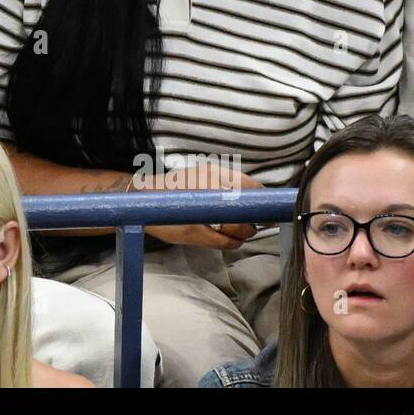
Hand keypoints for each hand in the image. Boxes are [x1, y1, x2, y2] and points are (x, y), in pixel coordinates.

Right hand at [136, 164, 265, 249]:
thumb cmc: (175, 187)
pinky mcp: (194, 231)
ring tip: (242, 231)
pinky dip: (233, 242)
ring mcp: (201, 212)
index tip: (270, 208)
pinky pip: (225, 241)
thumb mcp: (201, 175)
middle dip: (255, 219)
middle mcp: (208, 189)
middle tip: (257, 222)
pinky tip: (230, 238)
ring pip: (239, 228)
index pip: (251, 185)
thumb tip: (257, 196)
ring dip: (245, 232)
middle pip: (247, 209)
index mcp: (212, 173)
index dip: (264, 199)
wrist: (142, 198)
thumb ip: (225, 183)